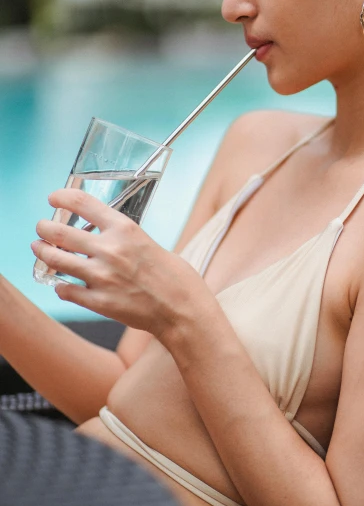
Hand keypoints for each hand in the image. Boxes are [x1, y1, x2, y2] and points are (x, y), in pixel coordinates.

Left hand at [31, 188, 204, 337]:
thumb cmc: (172, 275)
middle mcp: (110, 249)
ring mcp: (101, 277)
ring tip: (39, 249)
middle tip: (41, 228)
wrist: (182, 308)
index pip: (82, 203)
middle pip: (59, 231)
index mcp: (124, 229)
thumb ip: (120, 237)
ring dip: (42, 252)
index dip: (62, 197)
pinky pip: (65, 290)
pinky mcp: (98, 302)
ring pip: (55, 260)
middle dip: (44, 228)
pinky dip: (59, 285)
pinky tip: (62, 284)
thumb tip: (96, 234)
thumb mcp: (147, 241)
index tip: (53, 198)